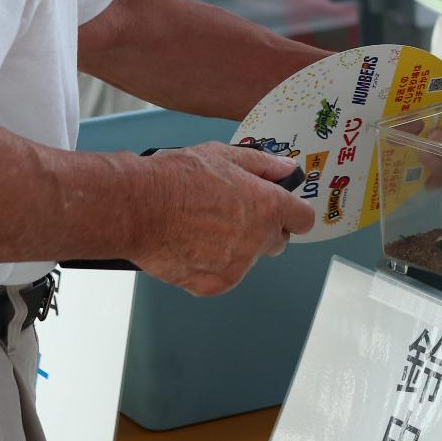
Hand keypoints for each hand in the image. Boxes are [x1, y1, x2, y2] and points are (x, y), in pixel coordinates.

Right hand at [123, 142, 314, 295]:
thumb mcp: (224, 156)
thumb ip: (263, 165)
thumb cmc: (177, 179)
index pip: (303, 219)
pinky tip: (192, 245)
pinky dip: (211, 266)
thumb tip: (287, 169)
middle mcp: (258, 239)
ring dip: (234, 248)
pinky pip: (223, 276)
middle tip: (232, 215)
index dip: (292, 213)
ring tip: (203, 227)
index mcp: (267, 206)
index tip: (282, 210)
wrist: (139, 208)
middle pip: (277, 242)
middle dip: (262, 230)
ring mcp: (237, 266)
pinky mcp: (215, 284)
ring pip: (247, 259)